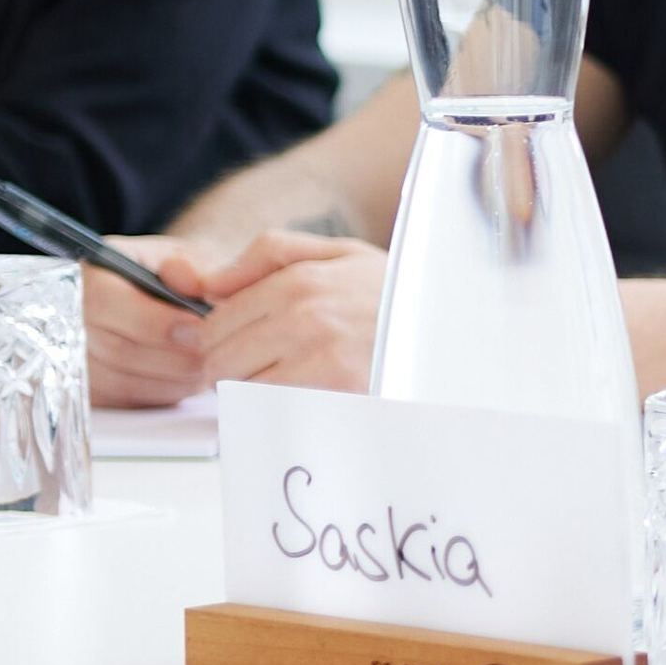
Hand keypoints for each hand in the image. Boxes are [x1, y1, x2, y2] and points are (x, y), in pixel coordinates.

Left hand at [91, 229, 381, 406]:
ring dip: (253, 392)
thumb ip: (269, 253)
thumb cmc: (395, 292)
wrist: (456, 328)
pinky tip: (308, 397)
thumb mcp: (341, 252)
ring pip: (241, 390)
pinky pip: (276, 411)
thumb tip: (209, 283)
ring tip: (291, 381)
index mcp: (300, 280)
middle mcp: (305, 318)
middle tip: (266, 366)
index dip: (220, 339)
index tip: (244, 344)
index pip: (215, 323)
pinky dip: (280, 410)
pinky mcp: (339, 397)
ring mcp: (322, 361)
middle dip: (231, 367)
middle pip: (220, 361)